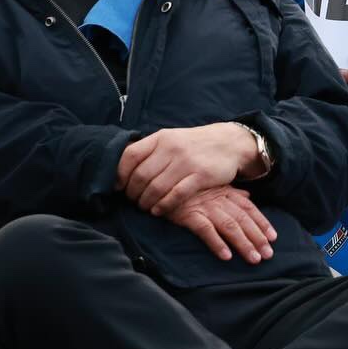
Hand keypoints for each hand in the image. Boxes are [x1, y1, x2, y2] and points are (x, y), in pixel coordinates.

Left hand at [118, 124, 259, 216]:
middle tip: (134, 201)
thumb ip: (149, 151)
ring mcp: (187, 162)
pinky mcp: (201, 176)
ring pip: (156, 188)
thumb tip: (120, 169)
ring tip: (145, 207)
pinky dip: (163, 206)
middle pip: (140, 176)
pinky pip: (175, 195)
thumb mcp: (171, 139)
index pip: (130, 156)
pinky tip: (158, 210)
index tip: (118, 187)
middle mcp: (172, 148)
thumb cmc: (194, 145)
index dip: (119, 175)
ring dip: (146, 203)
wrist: (229, 143)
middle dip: (133, 194)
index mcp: (161, 138)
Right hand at [169, 186, 275, 262]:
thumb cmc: (188, 186)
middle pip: (243, 220)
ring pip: (229, 226)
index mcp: (226, 193)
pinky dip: (217, 243)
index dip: (262, 223)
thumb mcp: (212, 185)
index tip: (273, 237)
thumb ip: (231, 192)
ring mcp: (204, 207)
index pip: (249, 208)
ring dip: (243, 243)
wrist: (161, 181)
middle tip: (268, 255)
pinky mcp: (189, 215)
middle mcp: (218, 200)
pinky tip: (226, 256)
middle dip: (257, 237)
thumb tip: (248, 196)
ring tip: (253, 258)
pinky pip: (206, 230)